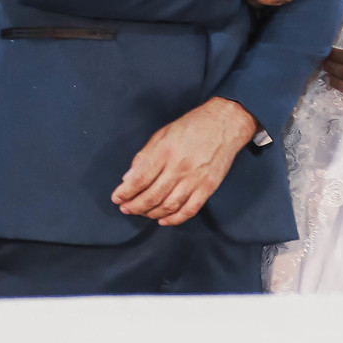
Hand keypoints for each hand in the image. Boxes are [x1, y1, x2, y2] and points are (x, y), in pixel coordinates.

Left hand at [112, 97, 257, 225]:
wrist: (226, 123)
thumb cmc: (193, 125)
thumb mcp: (163, 133)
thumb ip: (145, 156)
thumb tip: (129, 177)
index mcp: (166, 150)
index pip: (140, 178)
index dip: (126, 191)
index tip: (117, 198)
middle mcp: (179, 166)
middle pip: (152, 195)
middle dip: (135, 206)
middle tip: (125, 208)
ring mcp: (195, 179)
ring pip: (169, 205)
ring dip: (151, 213)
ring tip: (142, 213)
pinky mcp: (208, 187)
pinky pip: (189, 209)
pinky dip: (174, 219)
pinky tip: (163, 220)